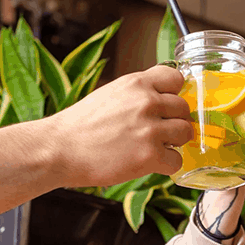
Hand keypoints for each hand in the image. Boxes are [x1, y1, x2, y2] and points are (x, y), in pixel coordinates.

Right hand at [45, 65, 192, 187]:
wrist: (58, 149)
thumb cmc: (80, 125)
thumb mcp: (110, 93)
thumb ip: (137, 93)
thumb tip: (162, 98)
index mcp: (136, 83)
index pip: (176, 78)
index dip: (174, 94)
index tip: (166, 106)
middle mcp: (147, 102)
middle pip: (184, 108)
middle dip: (174, 121)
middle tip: (158, 132)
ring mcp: (150, 128)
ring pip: (185, 133)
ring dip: (174, 143)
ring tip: (154, 147)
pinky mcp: (149, 155)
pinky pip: (177, 160)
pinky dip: (167, 165)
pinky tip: (150, 163)